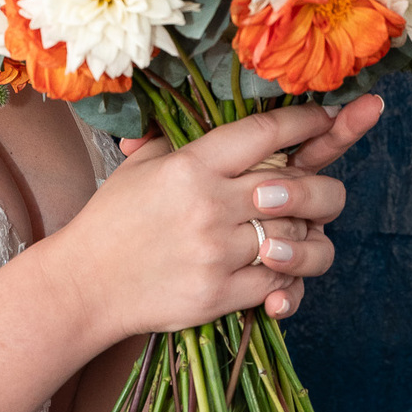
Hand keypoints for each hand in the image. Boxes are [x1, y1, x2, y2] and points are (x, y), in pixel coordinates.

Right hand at [67, 100, 382, 339]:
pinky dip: (286, 277)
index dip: (307, 121)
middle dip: (322, 191)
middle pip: (301, 188)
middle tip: (317, 194)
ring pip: (298, 239)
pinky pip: (280, 282)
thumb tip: (221, 118)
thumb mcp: (141, 166)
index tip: (327, 117)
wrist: (84, 284)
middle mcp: (209, 206)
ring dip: (305, 237)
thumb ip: (184, 141)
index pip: (266, 133)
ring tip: (292, 235)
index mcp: (191, 166)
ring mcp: (216, 253)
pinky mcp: (218, 294)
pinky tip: (275, 268)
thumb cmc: (112, 220)